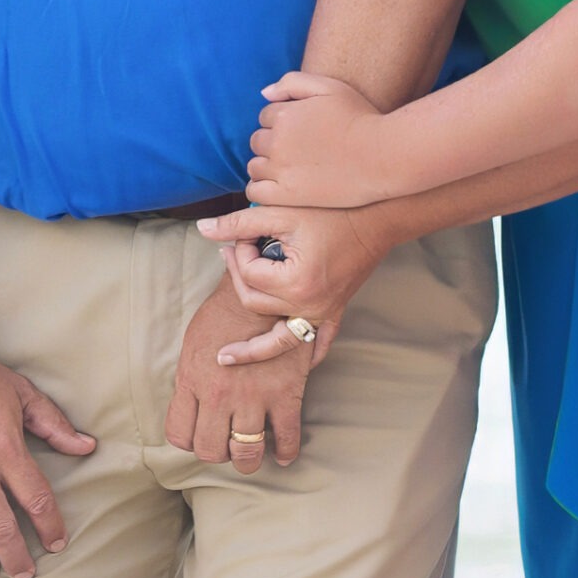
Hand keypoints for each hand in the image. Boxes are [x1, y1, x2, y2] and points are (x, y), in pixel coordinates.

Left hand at [164, 276, 318, 476]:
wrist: (264, 293)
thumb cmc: (224, 314)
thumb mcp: (193, 344)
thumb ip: (189, 379)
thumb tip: (187, 407)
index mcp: (192, 381)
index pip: (179, 434)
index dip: (187, 440)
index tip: (197, 436)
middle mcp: (219, 395)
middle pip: (210, 450)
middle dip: (215, 452)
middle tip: (223, 445)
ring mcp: (253, 398)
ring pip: (246, 453)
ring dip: (246, 460)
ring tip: (249, 455)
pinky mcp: (285, 395)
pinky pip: (287, 437)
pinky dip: (286, 452)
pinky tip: (283, 454)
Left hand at [196, 204, 388, 363]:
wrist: (375, 219)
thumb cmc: (329, 212)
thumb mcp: (280, 213)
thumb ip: (239, 224)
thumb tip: (202, 229)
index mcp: (294, 283)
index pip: (248, 274)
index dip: (239, 251)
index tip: (245, 233)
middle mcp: (308, 306)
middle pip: (254, 303)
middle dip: (239, 277)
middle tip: (233, 253)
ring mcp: (322, 313)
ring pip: (279, 338)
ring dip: (254, 349)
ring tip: (228, 358)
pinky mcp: (334, 312)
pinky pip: (318, 343)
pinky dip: (306, 354)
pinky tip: (298, 366)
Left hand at [246, 71, 404, 208]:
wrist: (383, 156)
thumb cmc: (361, 118)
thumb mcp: (330, 87)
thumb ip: (293, 82)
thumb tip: (264, 94)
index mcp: (284, 114)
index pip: (266, 116)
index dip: (283, 122)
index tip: (302, 131)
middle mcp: (277, 142)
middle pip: (257, 141)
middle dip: (272, 143)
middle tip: (297, 151)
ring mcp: (280, 170)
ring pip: (255, 166)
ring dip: (266, 166)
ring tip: (290, 169)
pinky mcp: (287, 195)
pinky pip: (256, 192)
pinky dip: (261, 188)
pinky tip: (278, 187)